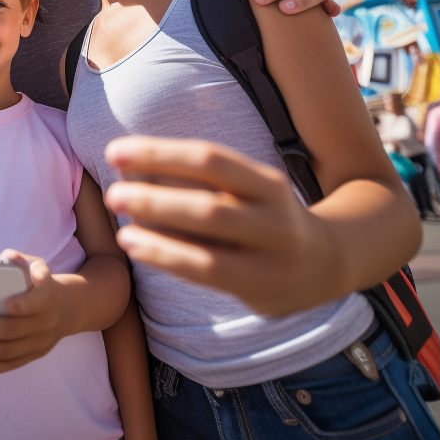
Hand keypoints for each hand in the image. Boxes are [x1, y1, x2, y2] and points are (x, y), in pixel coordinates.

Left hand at [0, 250, 67, 372]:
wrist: (67, 308)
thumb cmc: (39, 283)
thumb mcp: (37, 267)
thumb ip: (21, 261)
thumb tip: (6, 257)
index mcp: (48, 295)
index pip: (39, 300)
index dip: (24, 304)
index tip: (6, 304)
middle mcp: (47, 321)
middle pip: (14, 329)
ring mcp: (40, 342)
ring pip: (9, 350)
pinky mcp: (34, 355)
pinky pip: (11, 364)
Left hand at [104, 137, 342, 316]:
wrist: (327, 263)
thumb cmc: (263, 218)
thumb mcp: (246, 191)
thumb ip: (199, 182)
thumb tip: (129, 168)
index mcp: (267, 181)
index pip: (210, 159)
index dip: (161, 153)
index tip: (115, 151)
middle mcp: (275, 215)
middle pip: (209, 202)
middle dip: (156, 195)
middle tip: (112, 191)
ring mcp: (272, 254)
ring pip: (210, 240)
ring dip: (159, 227)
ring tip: (119, 222)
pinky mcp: (261, 288)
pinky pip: (207, 271)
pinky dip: (167, 256)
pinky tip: (135, 245)